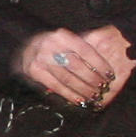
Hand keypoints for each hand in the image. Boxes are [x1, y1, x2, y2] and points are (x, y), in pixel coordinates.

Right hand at [19, 26, 135, 110]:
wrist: (25, 49)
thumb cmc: (53, 47)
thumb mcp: (66, 42)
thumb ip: (82, 51)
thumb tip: (105, 68)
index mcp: (62, 36)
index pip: (85, 50)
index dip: (99, 64)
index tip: (110, 75)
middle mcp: (50, 45)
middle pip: (77, 65)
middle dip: (93, 78)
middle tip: (103, 88)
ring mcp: (40, 58)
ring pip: (67, 77)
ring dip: (83, 89)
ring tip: (95, 96)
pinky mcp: (34, 71)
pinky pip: (56, 86)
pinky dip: (69, 95)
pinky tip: (80, 100)